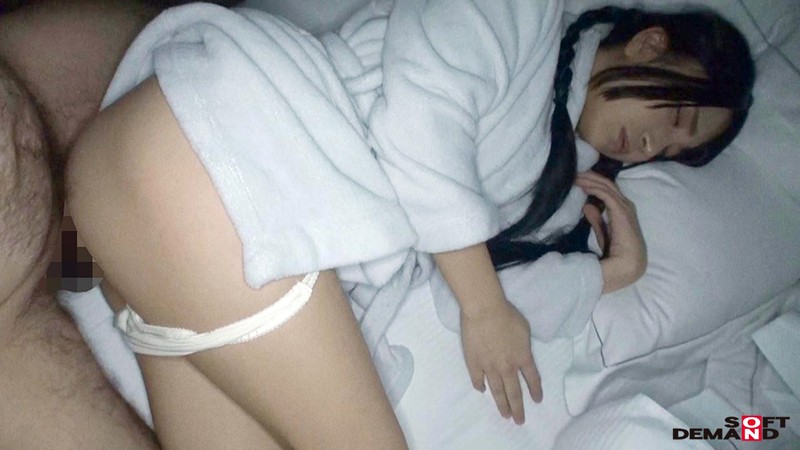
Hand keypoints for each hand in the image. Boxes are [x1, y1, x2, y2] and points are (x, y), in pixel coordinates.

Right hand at [460, 302, 541, 423]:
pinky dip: (480, 386)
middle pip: (514, 392)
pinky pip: (477, 379)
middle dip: (518, 408)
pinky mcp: (473, 363)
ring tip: (504, 414)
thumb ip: (524, 346)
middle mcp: (507, 367)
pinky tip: (482, 391)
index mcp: (523, 357)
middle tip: (519, 420)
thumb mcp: (525, 329)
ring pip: (497, 390)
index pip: (532, 379)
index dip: (535, 390)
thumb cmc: (507, 315)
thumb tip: (522, 353)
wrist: (484, 310)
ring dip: (501, 404)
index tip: (537, 400)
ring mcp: (489, 367)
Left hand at [575, 171, 646, 293]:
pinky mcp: (621, 210)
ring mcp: (625, 206)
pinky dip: (594, 188)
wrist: (628, 264)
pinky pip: (606, 194)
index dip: (593, 182)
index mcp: (623, 209)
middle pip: (607, 183)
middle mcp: (626, 204)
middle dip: (590, 176)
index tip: (578, 178)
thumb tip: (586, 205)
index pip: (608, 189)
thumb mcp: (603, 233)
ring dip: (590, 179)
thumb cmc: (617, 253)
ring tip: (575, 175)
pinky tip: (582, 185)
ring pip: (606, 185)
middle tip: (574, 171)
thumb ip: (596, 219)